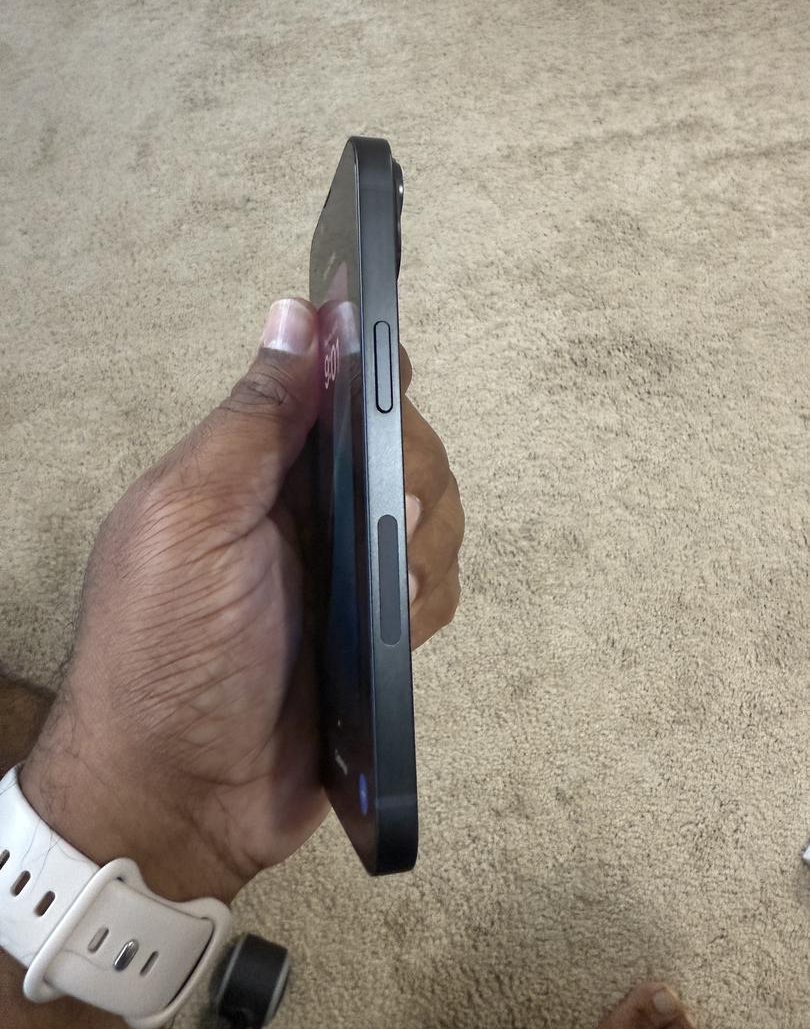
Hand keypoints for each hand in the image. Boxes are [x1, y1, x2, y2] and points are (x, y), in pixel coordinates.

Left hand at [22, 298, 463, 904]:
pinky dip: (426, 601)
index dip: (374, 373)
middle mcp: (305, 510)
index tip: (401, 379)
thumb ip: (252, 420)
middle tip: (386, 515)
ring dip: (426, 543)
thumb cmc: (170, 649)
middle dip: (413, 470)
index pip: (333, 390)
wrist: (185, 796)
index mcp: (253, 469)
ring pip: (431, 516)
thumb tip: (295, 313)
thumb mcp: (192, 518)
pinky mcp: (378, 631)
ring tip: (386, 588)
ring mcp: (346, 572)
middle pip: (402, 448)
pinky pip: (435, 589)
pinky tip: (394, 628)